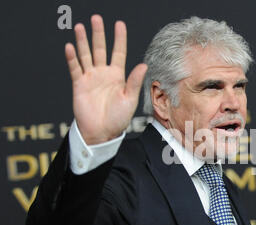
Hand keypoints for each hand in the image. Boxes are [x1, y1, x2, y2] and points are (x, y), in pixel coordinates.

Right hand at [65, 14, 147, 144]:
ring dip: (82, 41)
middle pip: (101, 49)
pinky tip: (70, 47)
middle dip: (98, 34)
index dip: (119, 38)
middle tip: (96, 18)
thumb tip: (143, 65)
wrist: (102, 132)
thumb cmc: (118, 119)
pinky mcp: (79, 85)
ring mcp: (91, 78)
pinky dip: (72, 58)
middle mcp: (104, 74)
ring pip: (86, 55)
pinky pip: (75, 68)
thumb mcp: (129, 99)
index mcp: (118, 76)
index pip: (119, 52)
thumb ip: (134, 81)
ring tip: (80, 27)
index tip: (119, 24)